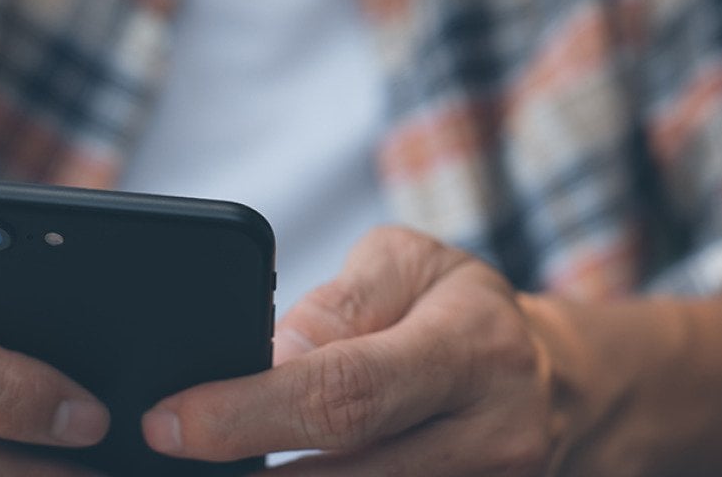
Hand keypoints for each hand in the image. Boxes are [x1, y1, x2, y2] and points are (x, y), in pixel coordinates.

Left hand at [141, 227, 568, 475]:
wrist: (552, 382)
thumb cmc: (464, 310)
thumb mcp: (410, 266)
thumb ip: (338, 308)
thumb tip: (264, 360)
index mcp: (473, 349)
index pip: (347, 392)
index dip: (247, 415)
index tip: (169, 423)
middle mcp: (491, 436)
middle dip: (245, 476)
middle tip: (171, 460)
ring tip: (216, 467)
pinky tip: (279, 473)